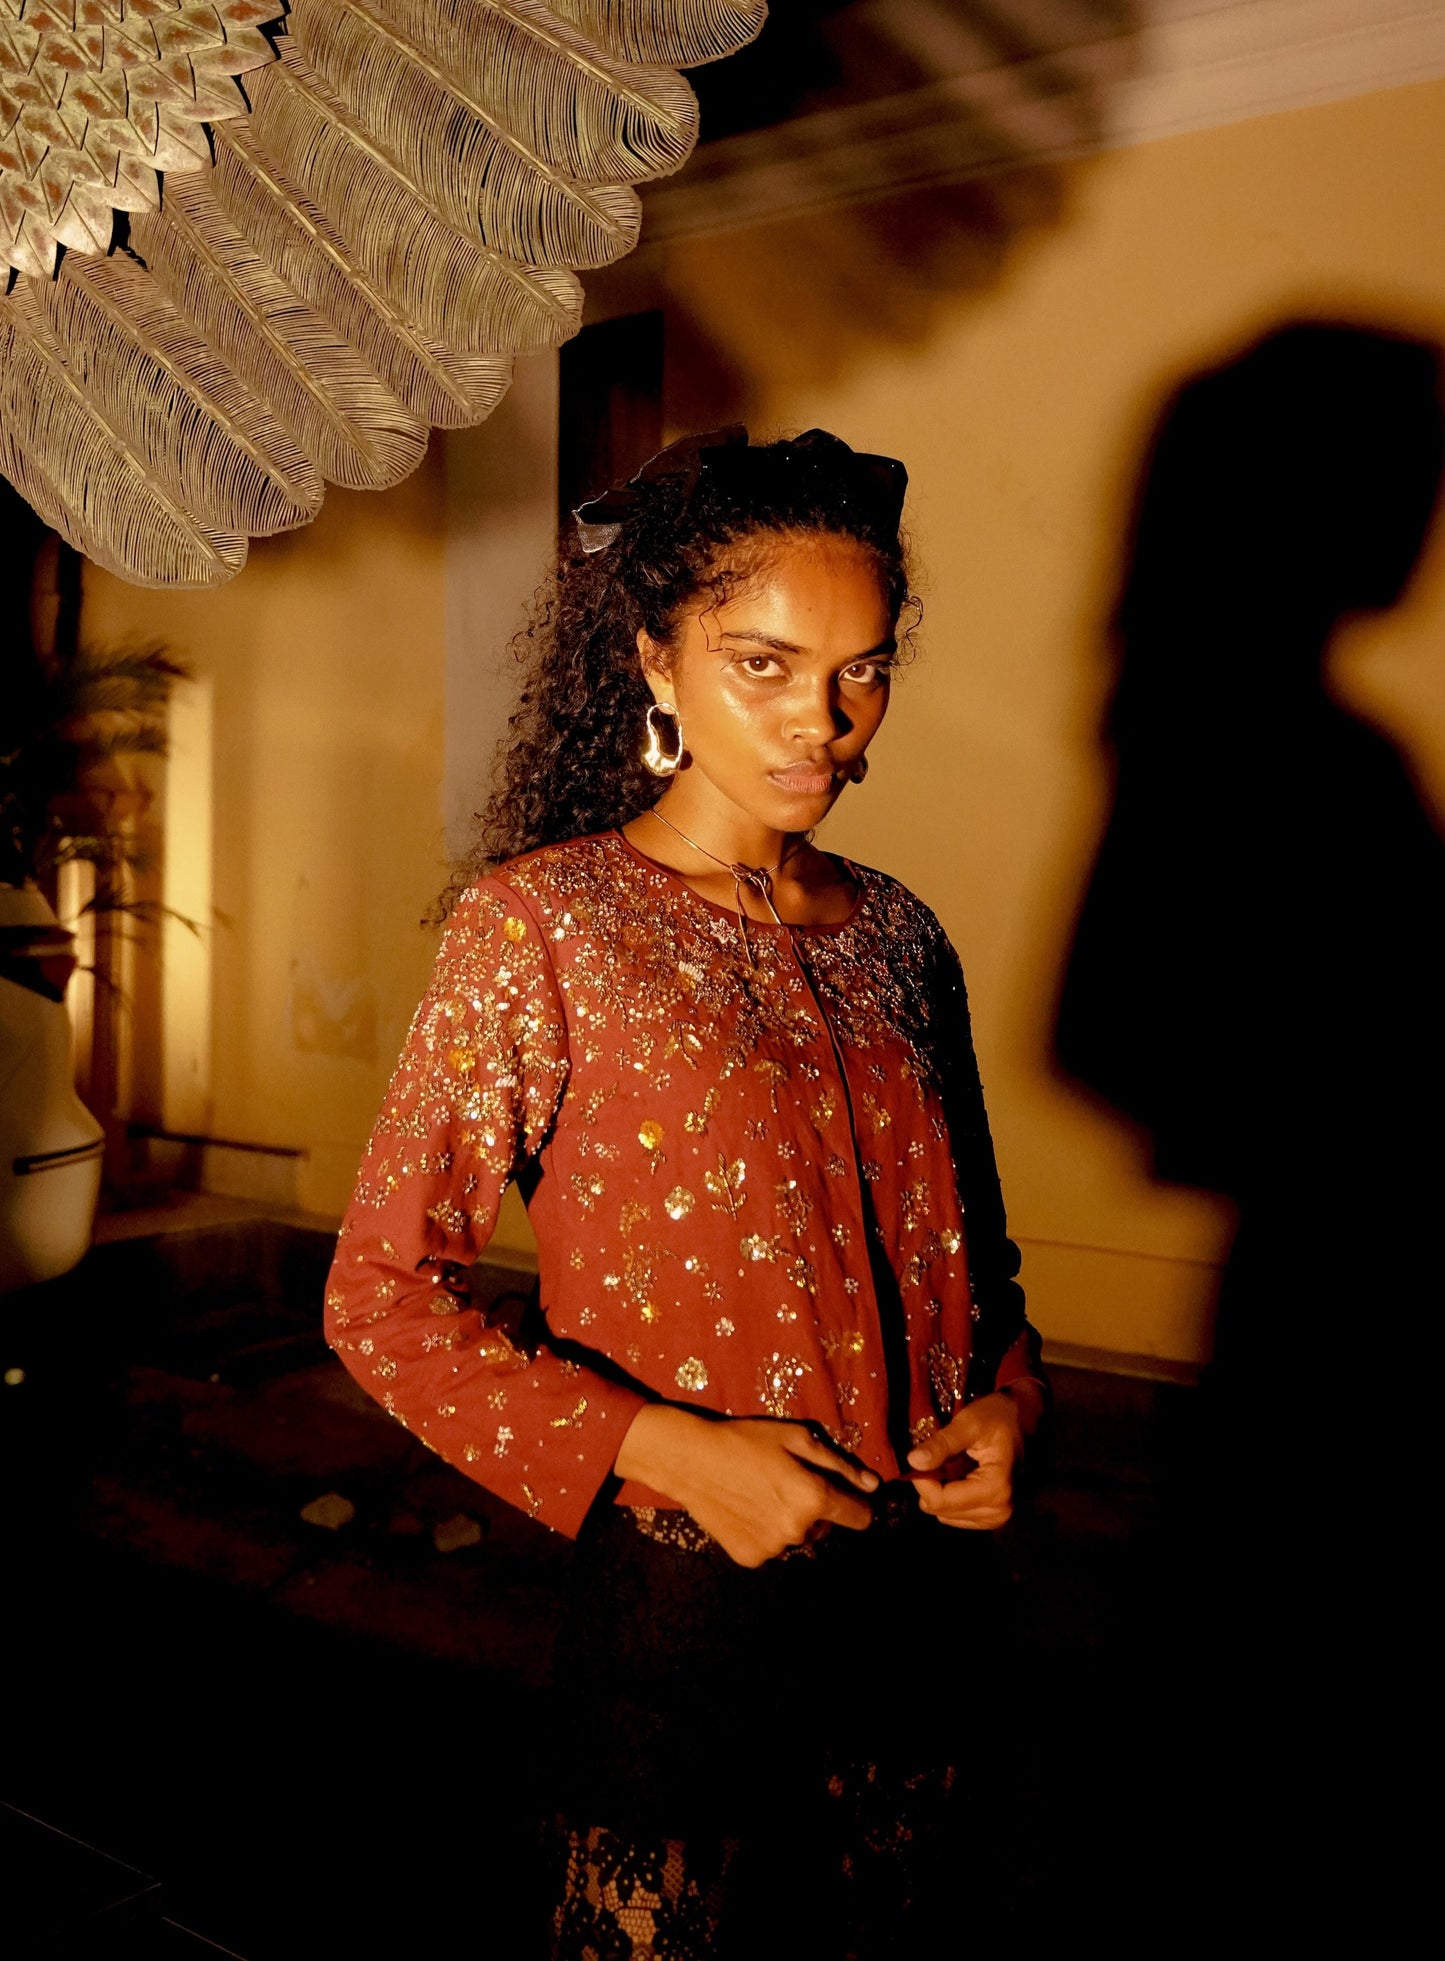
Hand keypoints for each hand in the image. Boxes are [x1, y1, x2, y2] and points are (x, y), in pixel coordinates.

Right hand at [615, 1404, 878, 1566]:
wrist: (689, 1460)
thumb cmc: (746, 1440)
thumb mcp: (796, 1438)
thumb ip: (839, 1464)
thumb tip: (872, 1485)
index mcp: (813, 1498)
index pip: (861, 1517)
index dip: (856, 1503)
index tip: (842, 1492)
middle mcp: (797, 1530)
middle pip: (826, 1526)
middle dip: (816, 1507)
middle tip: (786, 1481)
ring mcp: (772, 1549)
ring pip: (798, 1536)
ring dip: (790, 1520)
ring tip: (762, 1492)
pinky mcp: (750, 1558)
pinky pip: (773, 1547)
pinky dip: (766, 1531)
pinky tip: (747, 1508)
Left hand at [906, 1386, 1039, 1529]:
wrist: (1024, 1420)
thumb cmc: (998, 1416)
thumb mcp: (968, 1423)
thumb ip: (941, 1444)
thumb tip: (912, 1462)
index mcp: (995, 1489)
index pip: (940, 1500)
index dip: (921, 1480)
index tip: (919, 1456)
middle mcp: (999, 1511)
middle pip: (941, 1510)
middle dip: (932, 1485)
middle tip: (938, 1457)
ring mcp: (998, 1517)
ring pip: (945, 1515)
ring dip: (941, 1490)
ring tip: (953, 1464)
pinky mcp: (994, 1518)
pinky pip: (956, 1516)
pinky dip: (951, 1497)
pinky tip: (960, 1476)